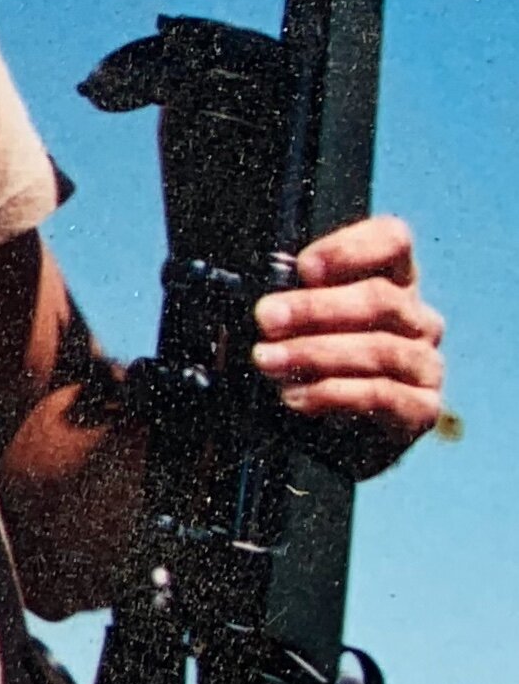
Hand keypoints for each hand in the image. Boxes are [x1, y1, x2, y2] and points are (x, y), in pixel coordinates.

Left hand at [253, 215, 448, 474]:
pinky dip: (332, 393)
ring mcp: (424, 363)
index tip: (303, 267)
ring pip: (380, 348)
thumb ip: (283, 305)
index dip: (351, 249)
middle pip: (381, 297)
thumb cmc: (303, 368)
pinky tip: (295, 397)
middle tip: (265, 318)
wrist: (324, 442)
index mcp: (389, 280)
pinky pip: (383, 395)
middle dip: (314, 308)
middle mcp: (415, 318)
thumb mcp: (289, 328)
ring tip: (267, 360)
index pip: (392, 241)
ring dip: (315, 353)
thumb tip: (259, 300)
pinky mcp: (421, 408)